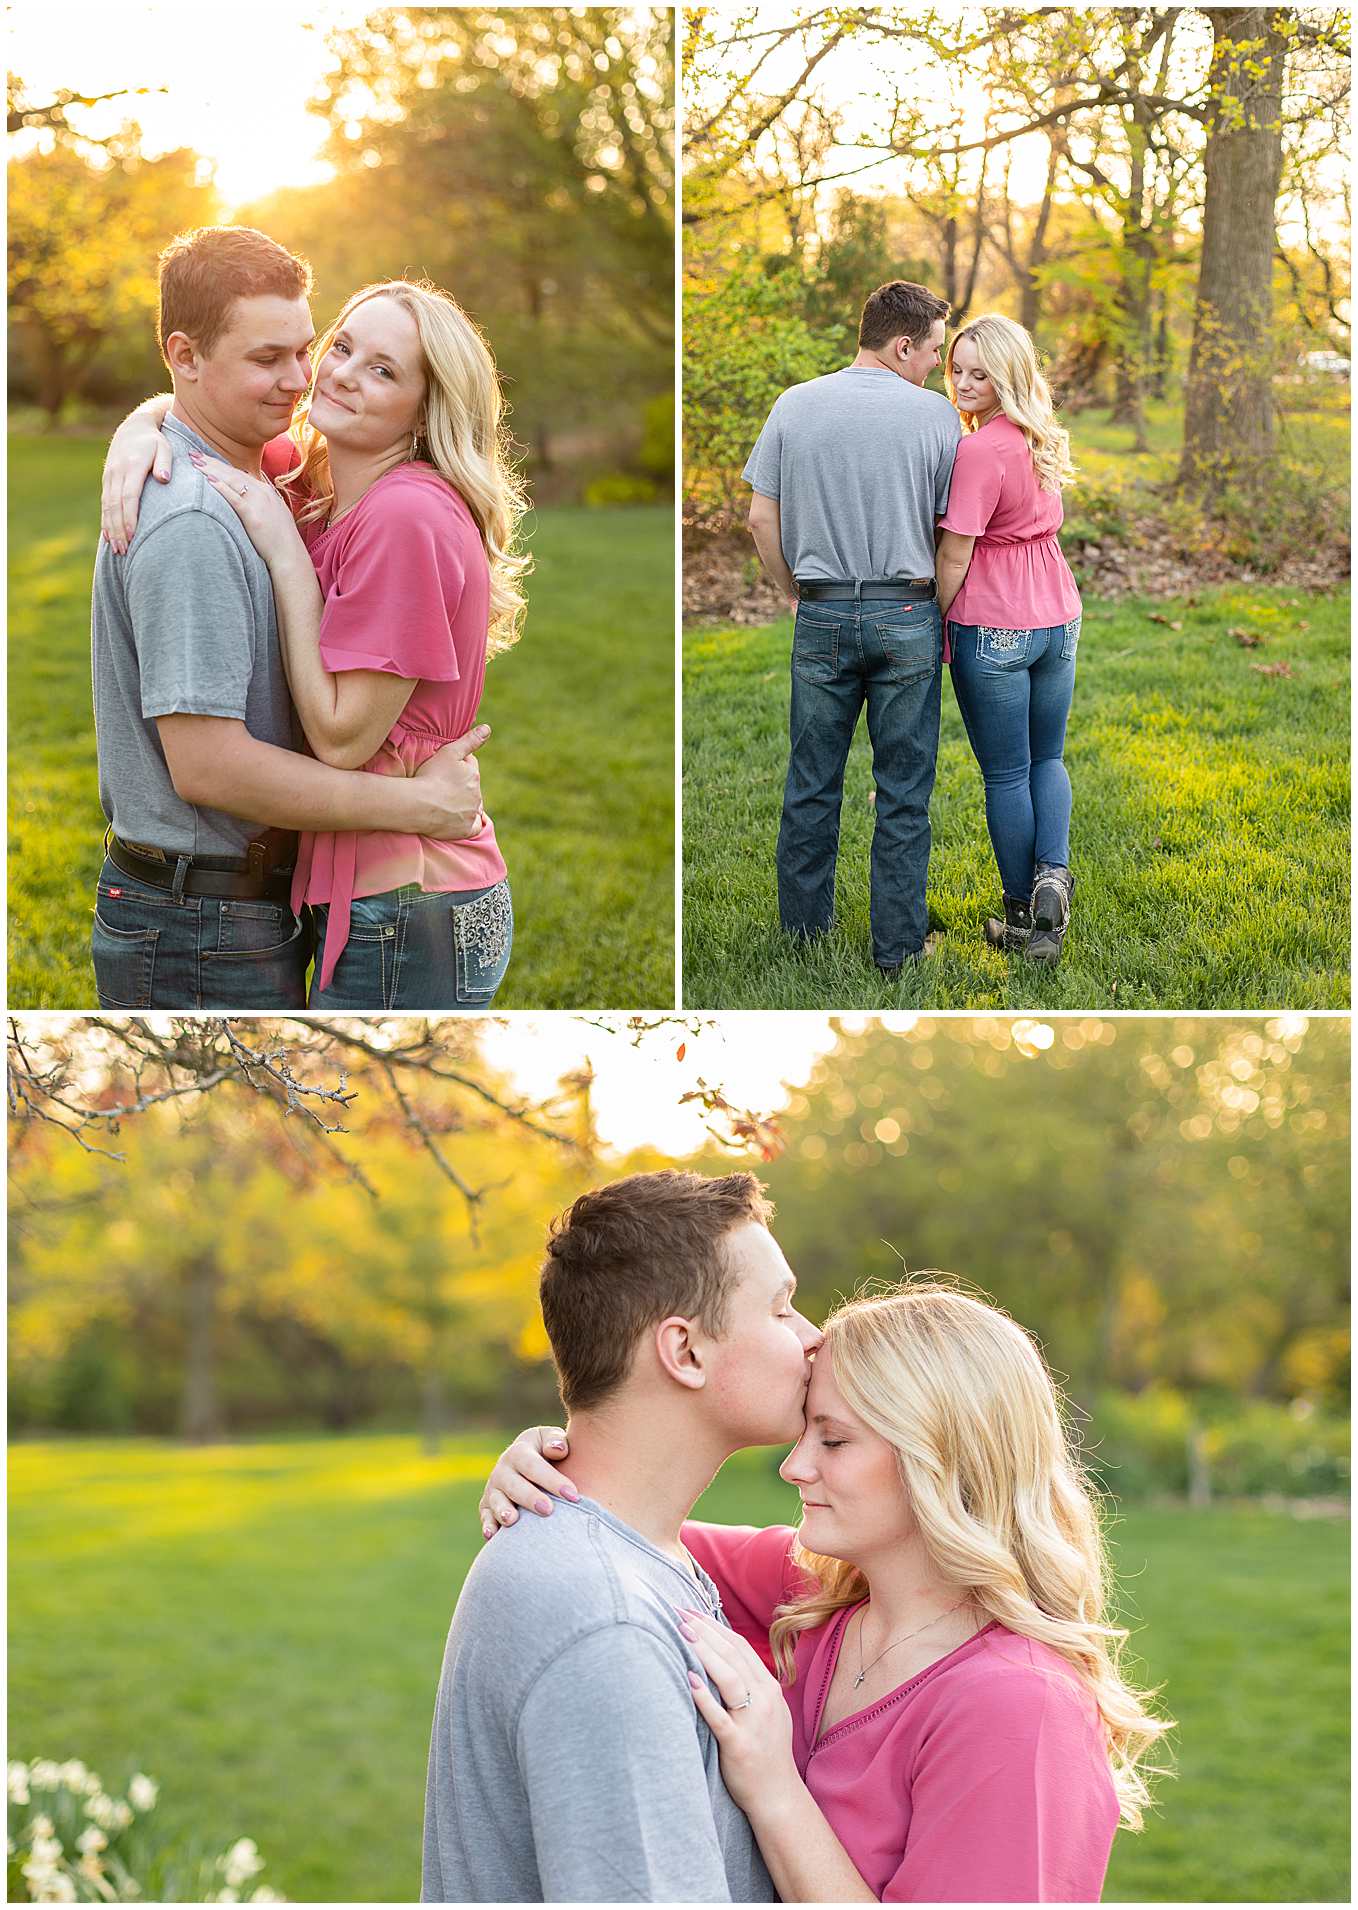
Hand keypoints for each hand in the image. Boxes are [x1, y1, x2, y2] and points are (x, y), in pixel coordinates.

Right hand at [102, 414, 172, 553]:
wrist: (134, 428)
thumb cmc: (155, 442)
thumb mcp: (164, 448)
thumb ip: (165, 463)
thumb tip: (164, 479)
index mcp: (132, 466)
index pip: (129, 495)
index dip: (129, 517)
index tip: (132, 535)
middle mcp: (117, 472)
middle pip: (115, 505)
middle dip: (118, 529)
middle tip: (124, 550)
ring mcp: (109, 476)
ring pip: (107, 506)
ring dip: (111, 528)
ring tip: (117, 549)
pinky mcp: (107, 480)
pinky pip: (104, 503)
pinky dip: (105, 520)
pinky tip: (108, 536)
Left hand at [190, 451, 300, 565]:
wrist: (290, 555)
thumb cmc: (279, 540)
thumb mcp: (272, 516)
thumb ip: (259, 505)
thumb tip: (245, 502)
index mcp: (266, 492)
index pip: (239, 474)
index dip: (220, 465)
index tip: (205, 459)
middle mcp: (263, 492)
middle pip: (233, 473)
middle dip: (212, 462)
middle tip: (193, 453)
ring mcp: (259, 503)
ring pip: (232, 481)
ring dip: (212, 470)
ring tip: (195, 462)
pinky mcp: (253, 516)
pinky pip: (235, 499)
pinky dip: (222, 488)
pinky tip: (209, 480)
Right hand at [410, 724, 489, 837]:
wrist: (418, 804)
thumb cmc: (430, 776)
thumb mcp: (449, 752)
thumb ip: (470, 740)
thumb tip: (488, 729)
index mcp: (474, 775)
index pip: (469, 768)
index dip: (456, 768)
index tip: (443, 771)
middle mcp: (477, 794)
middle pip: (471, 788)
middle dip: (461, 787)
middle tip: (441, 788)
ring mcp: (472, 813)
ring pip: (472, 806)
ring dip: (464, 804)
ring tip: (445, 803)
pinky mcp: (466, 829)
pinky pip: (473, 827)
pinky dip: (468, 824)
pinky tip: (458, 820)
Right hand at [478, 1427, 577, 1539]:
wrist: (531, 1465)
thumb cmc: (548, 1453)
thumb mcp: (551, 1440)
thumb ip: (556, 1441)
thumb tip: (559, 1450)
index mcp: (519, 1451)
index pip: (534, 1465)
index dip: (552, 1480)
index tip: (573, 1495)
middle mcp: (503, 1470)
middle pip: (514, 1485)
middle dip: (530, 1497)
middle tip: (548, 1510)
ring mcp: (493, 1489)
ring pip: (497, 1501)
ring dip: (503, 1511)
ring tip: (512, 1520)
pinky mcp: (487, 1507)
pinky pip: (486, 1517)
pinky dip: (488, 1525)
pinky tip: (492, 1534)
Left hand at [680, 1610, 797, 1814]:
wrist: (778, 1796)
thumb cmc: (766, 1751)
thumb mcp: (768, 1711)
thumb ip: (751, 1685)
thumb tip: (722, 1657)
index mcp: (769, 1689)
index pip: (740, 1647)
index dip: (716, 1627)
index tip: (692, 1612)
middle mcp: (764, 1700)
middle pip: (733, 1656)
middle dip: (705, 1631)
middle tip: (680, 1613)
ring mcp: (753, 1722)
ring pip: (729, 1679)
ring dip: (704, 1653)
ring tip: (682, 1634)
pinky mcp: (738, 1745)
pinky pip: (719, 1717)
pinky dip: (704, 1697)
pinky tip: (689, 1679)